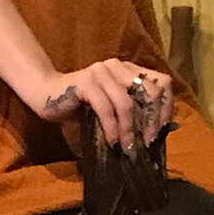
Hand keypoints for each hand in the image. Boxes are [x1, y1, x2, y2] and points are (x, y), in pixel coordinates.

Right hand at [39, 57, 172, 153]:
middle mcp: (117, 66)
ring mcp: (101, 72)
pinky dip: (112, 128)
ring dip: (130, 130)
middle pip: (150, 91)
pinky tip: (113, 142)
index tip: (161, 131)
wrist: (46, 94)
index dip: (167, 107)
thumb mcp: (112, 108)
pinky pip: (106, 108)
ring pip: (127, 103)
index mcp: (129, 69)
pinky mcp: (86, 82)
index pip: (162, 82)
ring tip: (128, 148)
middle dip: (152, 120)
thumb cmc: (80, 106)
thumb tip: (152, 139)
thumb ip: (131, 114)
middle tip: (148, 142)